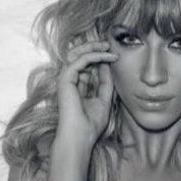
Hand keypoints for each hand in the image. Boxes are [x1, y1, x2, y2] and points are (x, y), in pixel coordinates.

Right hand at [57, 36, 117, 153]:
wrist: (81, 136)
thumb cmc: (91, 124)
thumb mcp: (104, 100)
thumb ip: (106, 83)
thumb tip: (108, 65)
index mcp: (77, 87)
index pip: (86, 67)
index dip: (99, 59)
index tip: (114, 57)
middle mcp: (69, 81)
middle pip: (78, 57)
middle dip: (93, 48)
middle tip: (109, 44)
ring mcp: (66, 80)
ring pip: (77, 54)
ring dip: (93, 47)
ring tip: (108, 46)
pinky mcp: (66, 78)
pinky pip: (81, 60)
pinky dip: (94, 55)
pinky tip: (107, 56)